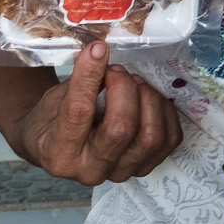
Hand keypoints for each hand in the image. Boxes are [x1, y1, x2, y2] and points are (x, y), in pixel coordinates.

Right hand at [0, 44, 182, 183]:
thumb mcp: (55, 98)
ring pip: (152, 136)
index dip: (90, 76)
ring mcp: (119, 173)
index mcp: (58, 153)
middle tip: (117, 71)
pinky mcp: (144, 168)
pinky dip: (164, 112)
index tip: (98, 49)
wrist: (56, 146)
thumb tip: (100, 51)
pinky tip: (149, 99)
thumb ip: (78, 81)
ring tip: (134, 84)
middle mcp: (89, 171)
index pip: (79, 112)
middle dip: (125, 89)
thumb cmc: (53, 119)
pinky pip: (170, 139)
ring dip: (148, 100)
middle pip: (122, 128)